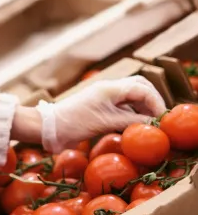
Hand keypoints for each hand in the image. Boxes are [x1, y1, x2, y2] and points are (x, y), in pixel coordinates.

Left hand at [37, 77, 166, 152]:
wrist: (51, 127)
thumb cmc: (75, 122)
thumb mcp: (107, 122)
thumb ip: (132, 120)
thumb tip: (154, 124)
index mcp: (110, 88)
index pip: (142, 88)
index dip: (156, 102)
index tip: (162, 120)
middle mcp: (108, 89)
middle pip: (139, 87)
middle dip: (152, 101)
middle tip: (159, 119)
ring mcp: (104, 97)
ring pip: (132, 96)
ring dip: (143, 108)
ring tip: (150, 125)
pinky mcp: (100, 107)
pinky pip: (123, 105)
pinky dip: (133, 113)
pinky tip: (135, 126)